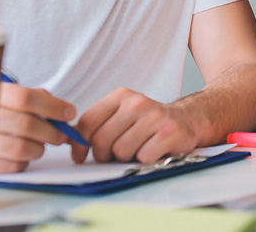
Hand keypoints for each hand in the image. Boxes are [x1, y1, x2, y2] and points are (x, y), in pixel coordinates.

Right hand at [0, 83, 75, 173]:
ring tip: (41, 145)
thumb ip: (37, 98)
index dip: (52, 106)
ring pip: (20, 148)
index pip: (25, 99)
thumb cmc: (3, 109)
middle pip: (26, 125)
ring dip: (39, 148)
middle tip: (62, 135)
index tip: (69, 113)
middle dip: (52, 132)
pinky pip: (11, 166)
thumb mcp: (14, 95)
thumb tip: (64, 112)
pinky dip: (24, 162)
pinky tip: (24, 155)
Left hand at [71, 88, 199, 164]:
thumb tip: (67, 140)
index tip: (80, 155)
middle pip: (102, 140)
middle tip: (115, 154)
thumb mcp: (122, 116)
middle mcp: (138, 102)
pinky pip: (143, 157)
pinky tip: (154, 150)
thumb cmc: (148, 123)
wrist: (188, 120)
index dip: (79, 144)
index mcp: (122, 96)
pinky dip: (146, 160)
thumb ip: (97, 125)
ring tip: (139, 148)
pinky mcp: (170, 132)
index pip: (88, 121)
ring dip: (127, 158)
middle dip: (104, 154)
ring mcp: (155, 116)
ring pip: (121, 151)